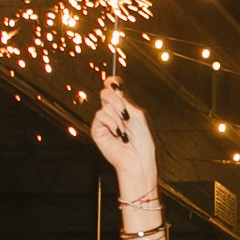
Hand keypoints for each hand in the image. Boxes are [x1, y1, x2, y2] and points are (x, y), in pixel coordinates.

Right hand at [89, 73, 159, 195]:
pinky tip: (118, 134)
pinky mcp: (97, 129)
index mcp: (123, 106)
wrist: (138, 156)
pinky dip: (112, 124)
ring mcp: (104, 120)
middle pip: (106, 92)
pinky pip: (100, 115)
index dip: (112, 82)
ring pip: (105, 104)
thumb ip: (124, 99)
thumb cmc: (142, 139)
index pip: (113, 88)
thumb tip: (113, 85)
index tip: (114, 82)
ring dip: (118, 117)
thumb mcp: (137, 113)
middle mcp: (112, 112)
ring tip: (124, 131)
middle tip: (125, 114)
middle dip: (117, 100)